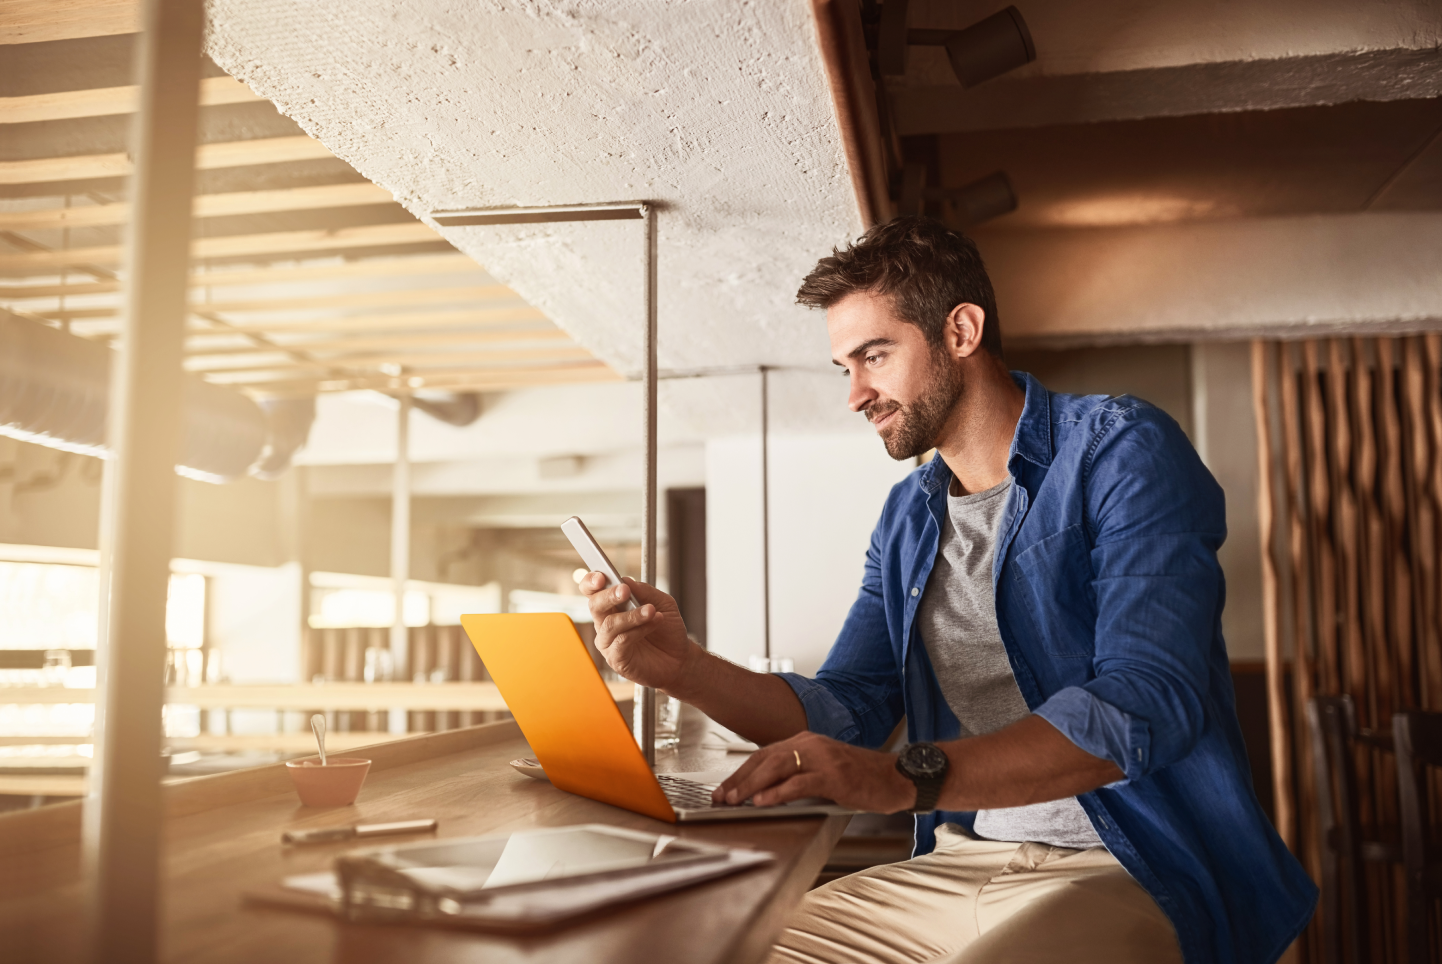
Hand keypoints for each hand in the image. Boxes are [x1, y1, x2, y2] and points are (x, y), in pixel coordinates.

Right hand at [581, 574, 697, 692]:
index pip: (592, 590)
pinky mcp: (615, 658)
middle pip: (595, 604)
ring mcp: (609, 642)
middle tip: (625, 591)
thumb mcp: (663, 603)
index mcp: (613, 605)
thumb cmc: (667, 630)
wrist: (680, 658)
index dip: (591, 582)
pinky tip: (653, 625)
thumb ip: (644, 591)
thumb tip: (626, 580)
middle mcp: (606, 622)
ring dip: (632, 615)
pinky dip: (639, 630)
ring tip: (651, 611)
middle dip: (609, 595)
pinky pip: (621, 641)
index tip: (601, 576)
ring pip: (610, 624)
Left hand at [712, 731, 916, 812]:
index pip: (764, 755)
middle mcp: (810, 744)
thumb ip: (797, 774)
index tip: (723, 789)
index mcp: (805, 741)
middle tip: (721, 797)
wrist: (896, 778)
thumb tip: (764, 791)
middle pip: (764, 759)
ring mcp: (822, 758)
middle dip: (739, 779)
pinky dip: (778, 792)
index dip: (741, 773)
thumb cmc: (861, 778)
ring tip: (735, 799)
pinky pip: (798, 783)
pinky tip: (763, 802)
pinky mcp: (833, 776)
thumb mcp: (823, 770)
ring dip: (751, 785)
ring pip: (777, 767)